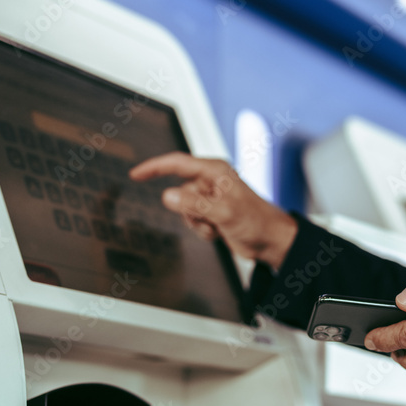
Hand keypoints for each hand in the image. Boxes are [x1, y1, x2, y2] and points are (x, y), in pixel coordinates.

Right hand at [129, 153, 297, 269]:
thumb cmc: (257, 221)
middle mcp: (211, 181)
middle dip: (190, 211)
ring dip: (198, 223)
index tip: (135, 174)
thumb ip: (194, 203)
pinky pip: (192, 221)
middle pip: (180, 193)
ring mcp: (210, 197)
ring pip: (184, 210)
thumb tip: (167, 196)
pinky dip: (203, 230)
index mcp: (215, 171)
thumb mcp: (224, 212)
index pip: (177, 163)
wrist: (271, 241)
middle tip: (211, 219)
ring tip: (218, 226)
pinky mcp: (211, 212)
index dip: (154, 167)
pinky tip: (220, 231)